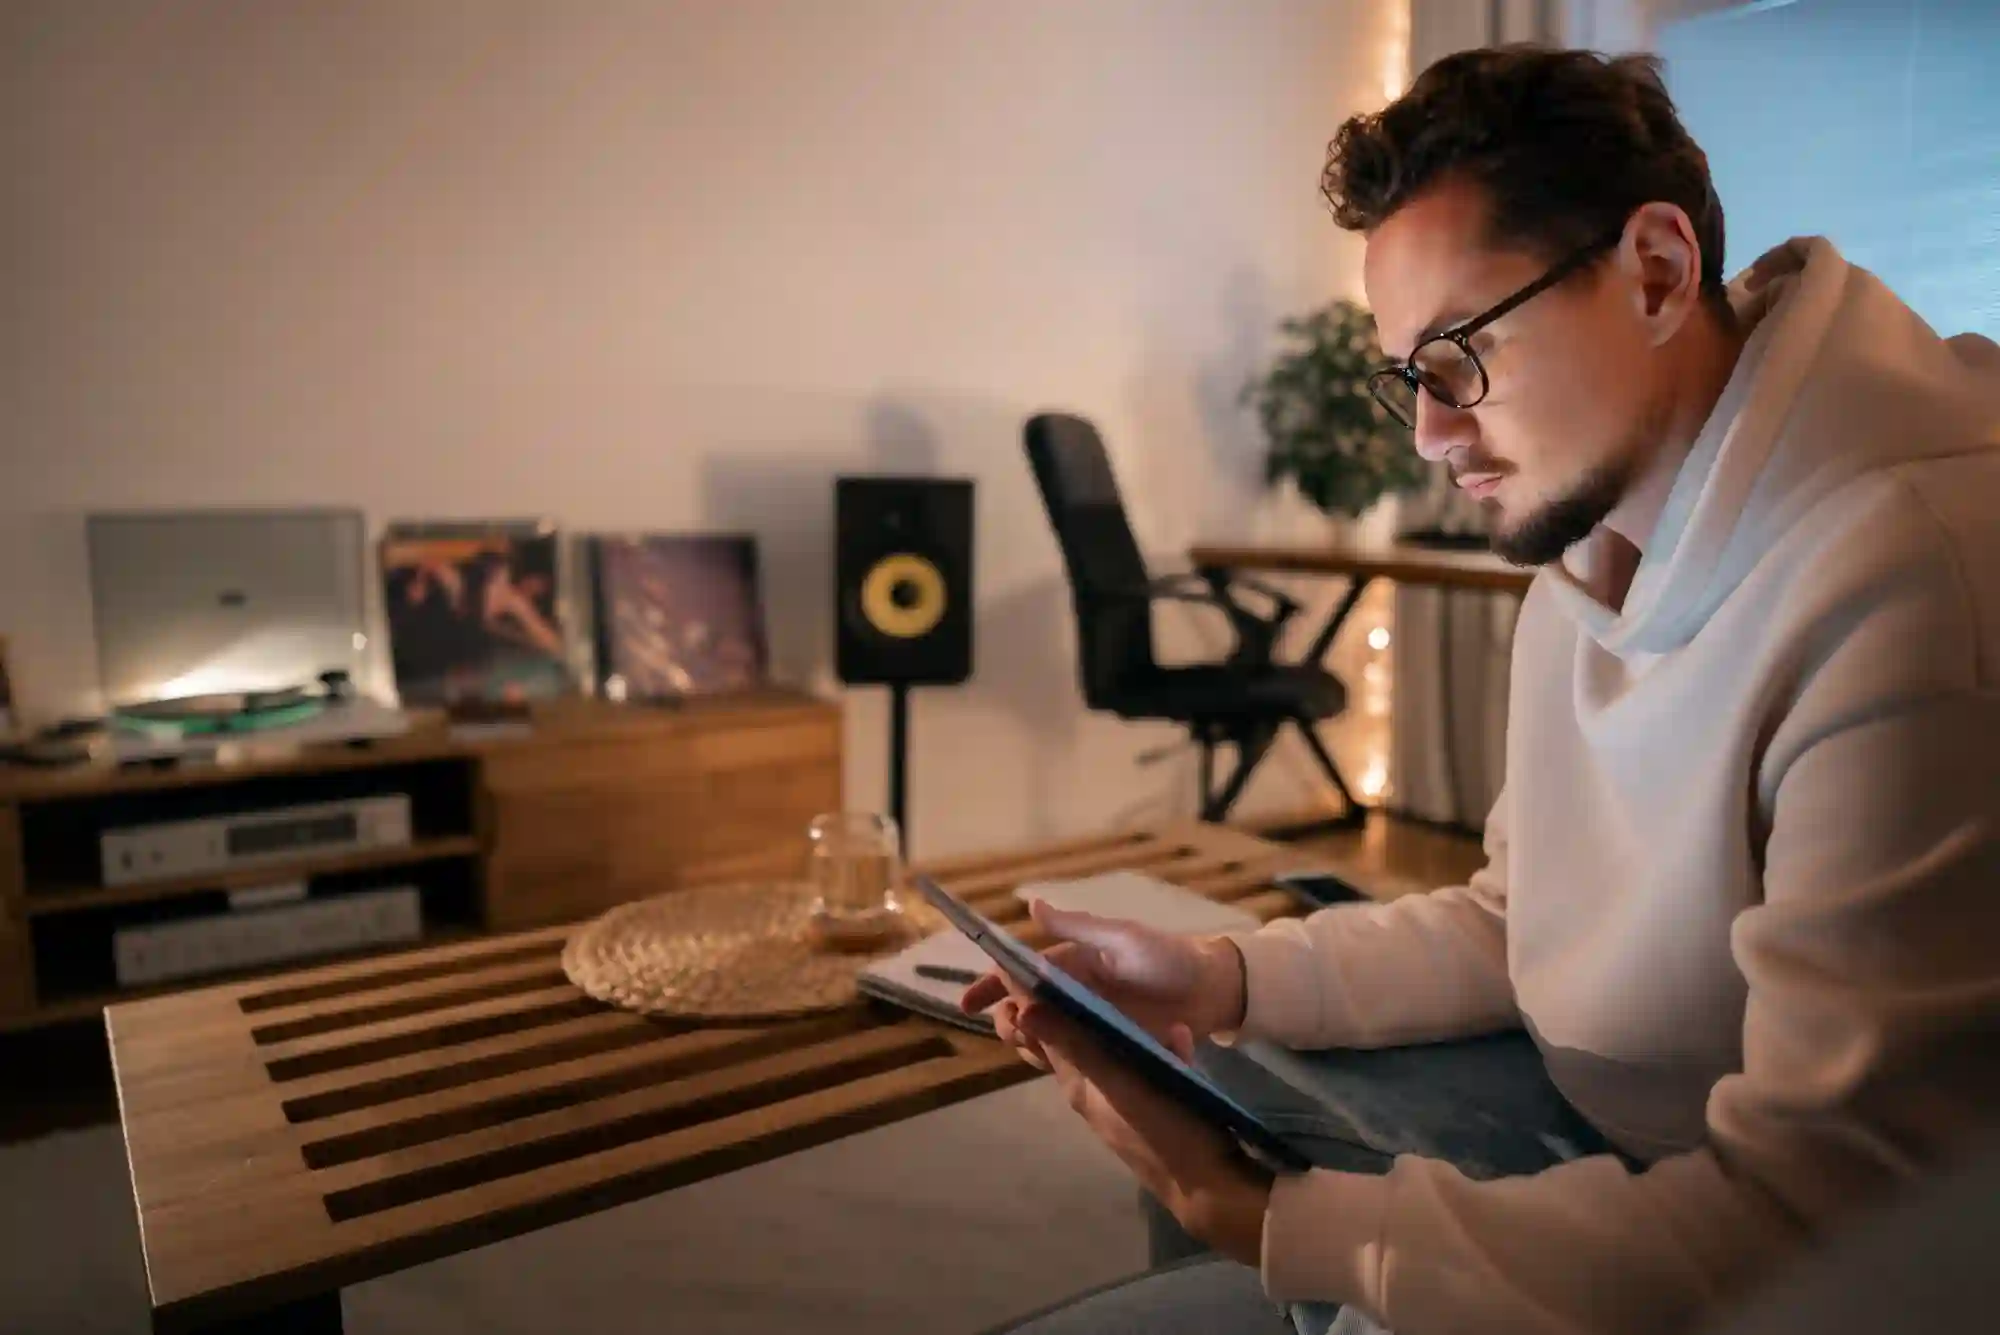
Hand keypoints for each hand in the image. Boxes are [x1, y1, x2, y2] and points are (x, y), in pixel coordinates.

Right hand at [958, 899, 1245, 1064]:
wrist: (1212, 991)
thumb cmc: (1167, 957)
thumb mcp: (1122, 939)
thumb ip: (1077, 928)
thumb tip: (1031, 905)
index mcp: (1071, 966)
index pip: (1020, 974)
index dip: (992, 986)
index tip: (969, 1004)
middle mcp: (1073, 996)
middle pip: (1023, 1010)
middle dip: (1006, 1020)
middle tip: (1012, 1031)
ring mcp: (1088, 1025)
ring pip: (1041, 1037)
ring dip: (1026, 1043)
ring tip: (1032, 1047)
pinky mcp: (1106, 1050)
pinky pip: (1069, 1058)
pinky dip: (1053, 1061)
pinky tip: (1053, 1065)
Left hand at [1008, 995, 1273, 1266]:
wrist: (1208, 1183)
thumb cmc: (1159, 1129)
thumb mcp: (1115, 1081)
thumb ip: (1074, 1044)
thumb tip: (1023, 1010)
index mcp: (1077, 1084)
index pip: (1047, 1033)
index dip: (1040, 999)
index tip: (1047, 962)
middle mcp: (1094, 1091)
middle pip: (1082, 1037)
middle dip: (1093, 1009)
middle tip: (1109, 980)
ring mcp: (1124, 1099)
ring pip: (1118, 1047)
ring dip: (1133, 1027)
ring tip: (1162, 1018)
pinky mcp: (1153, 1104)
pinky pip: (1149, 1065)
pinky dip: (1163, 1050)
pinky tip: (1182, 1040)